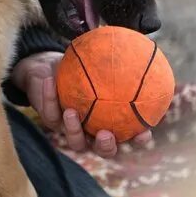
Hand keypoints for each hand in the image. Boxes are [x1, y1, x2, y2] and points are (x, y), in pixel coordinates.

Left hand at [10, 51, 152, 157]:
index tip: (145, 133)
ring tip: (72, 113)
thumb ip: (115, 61)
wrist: (52, 70)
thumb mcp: (99, 63)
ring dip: (73, 130)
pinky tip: (50, 81)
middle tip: (106, 134)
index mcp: (109, 123)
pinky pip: (50, 111)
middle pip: (103, 150)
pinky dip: (50, 97)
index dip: (137, 140)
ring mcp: (71, 130)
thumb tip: (141, 46)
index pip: (128, 137)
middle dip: (105, 147)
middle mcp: (92, 132)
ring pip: (75, 141)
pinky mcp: (50, 120)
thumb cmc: (82, 69)